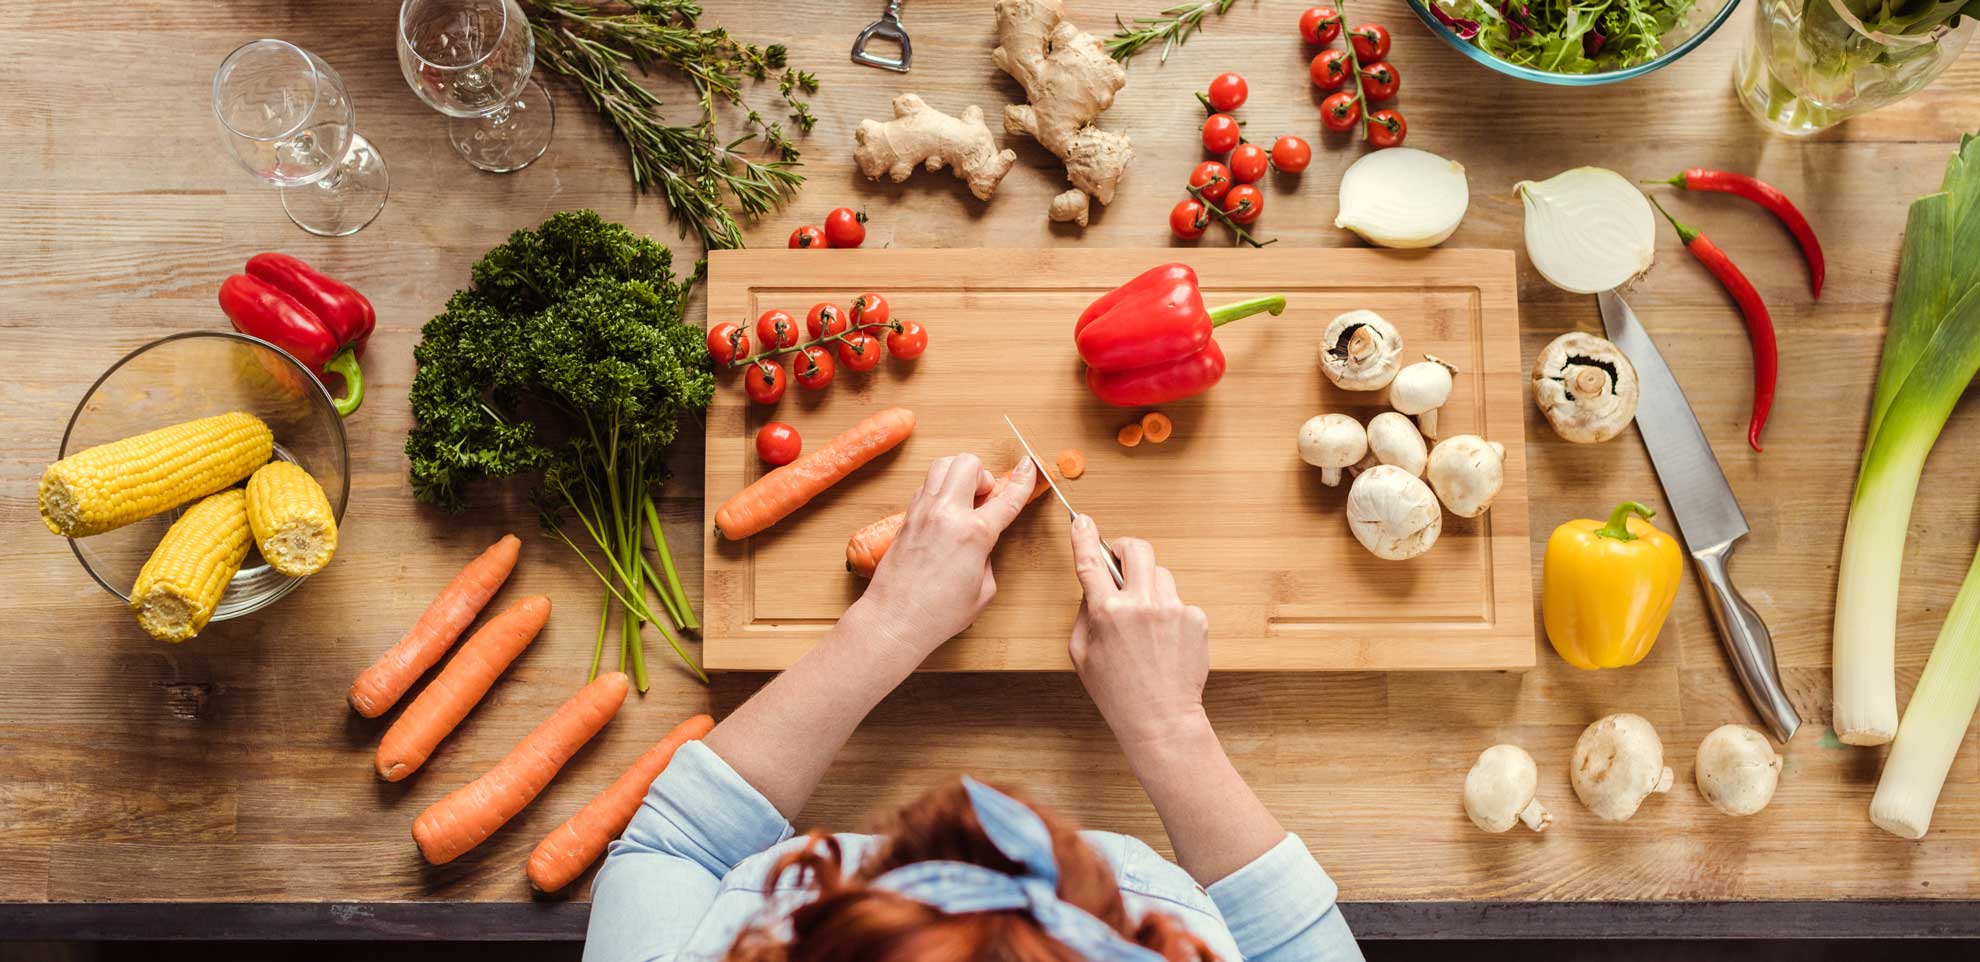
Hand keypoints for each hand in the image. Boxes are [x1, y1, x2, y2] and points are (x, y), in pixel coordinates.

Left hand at [856, 454, 1036, 657]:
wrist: (895, 619)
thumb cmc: (938, 613)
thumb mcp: (984, 590)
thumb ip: (988, 557)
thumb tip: (982, 545)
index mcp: (974, 533)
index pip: (1007, 498)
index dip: (1023, 480)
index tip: (1030, 466)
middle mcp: (946, 514)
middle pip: (968, 463)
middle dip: (983, 475)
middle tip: (984, 500)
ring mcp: (922, 512)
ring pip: (942, 465)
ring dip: (958, 476)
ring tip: (963, 502)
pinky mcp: (906, 517)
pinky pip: (926, 487)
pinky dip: (940, 491)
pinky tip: (943, 516)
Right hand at [1069, 519, 1210, 747]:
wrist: (1162, 719)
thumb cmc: (1117, 692)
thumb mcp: (1082, 654)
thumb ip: (1085, 614)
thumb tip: (1095, 587)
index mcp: (1108, 613)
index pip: (1090, 563)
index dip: (1085, 537)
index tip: (1082, 521)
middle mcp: (1142, 605)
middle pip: (1138, 549)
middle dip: (1126, 549)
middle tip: (1121, 560)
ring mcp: (1172, 609)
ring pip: (1160, 575)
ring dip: (1150, 587)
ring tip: (1146, 622)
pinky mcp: (1195, 618)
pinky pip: (1178, 601)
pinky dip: (1169, 613)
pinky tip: (1164, 641)